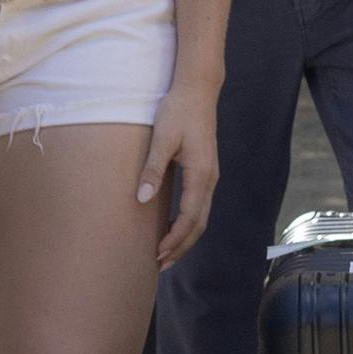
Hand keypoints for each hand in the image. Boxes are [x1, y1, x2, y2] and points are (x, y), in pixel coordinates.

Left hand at [139, 75, 220, 264]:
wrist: (197, 89)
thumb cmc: (178, 111)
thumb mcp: (162, 139)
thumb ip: (153, 169)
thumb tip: (142, 199)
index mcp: (201, 174)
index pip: (189, 218)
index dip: (174, 239)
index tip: (157, 254)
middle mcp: (210, 179)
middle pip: (199, 224)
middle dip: (181, 246)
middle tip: (159, 264)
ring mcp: (210, 175)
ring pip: (201, 216)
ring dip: (185, 237)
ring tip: (166, 252)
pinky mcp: (205, 170)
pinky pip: (200, 205)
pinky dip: (188, 222)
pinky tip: (173, 226)